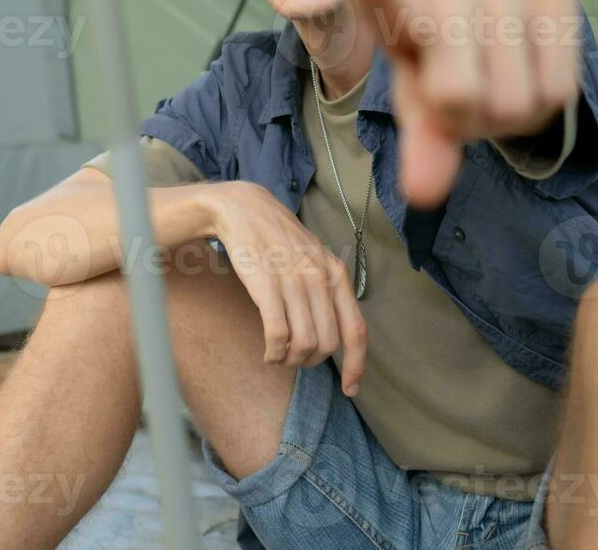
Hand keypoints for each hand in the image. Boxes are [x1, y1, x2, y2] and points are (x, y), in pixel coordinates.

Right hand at [205, 181, 367, 395]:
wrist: (241, 209)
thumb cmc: (275, 237)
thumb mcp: (312, 258)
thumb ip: (326, 290)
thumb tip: (332, 335)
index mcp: (335, 273)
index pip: (356, 330)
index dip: (355, 365)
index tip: (350, 388)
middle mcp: (320, 278)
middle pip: (327, 343)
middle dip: (311, 362)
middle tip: (294, 360)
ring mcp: (294, 281)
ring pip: (303, 343)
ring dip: (290, 360)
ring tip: (278, 356)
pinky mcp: (266, 285)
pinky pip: (277, 335)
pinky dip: (274, 353)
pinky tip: (268, 353)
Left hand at [355, 0, 581, 208]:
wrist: (509, 55)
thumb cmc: (450, 80)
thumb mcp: (427, 114)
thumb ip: (422, 147)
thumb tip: (423, 194)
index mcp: (398, 7)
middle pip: (455, 89)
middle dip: (463, 116)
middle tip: (462, 100)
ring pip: (510, 93)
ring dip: (506, 110)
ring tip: (498, 85)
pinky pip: (556, 81)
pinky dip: (545, 99)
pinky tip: (534, 72)